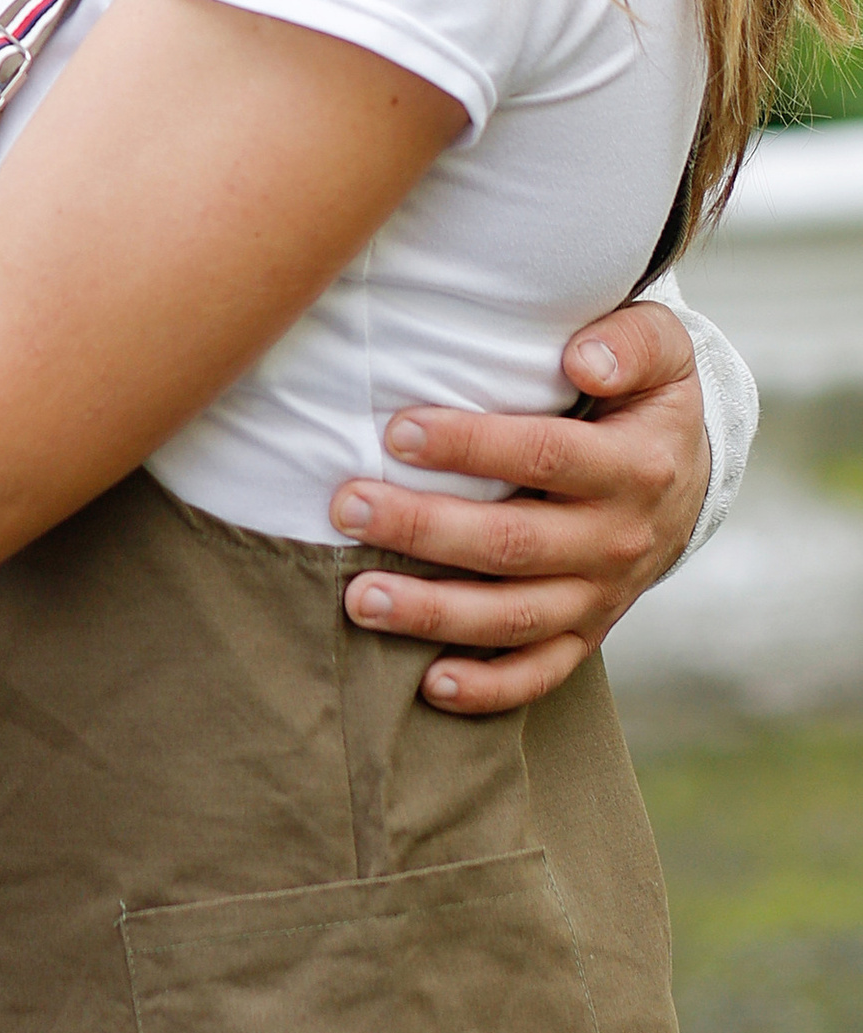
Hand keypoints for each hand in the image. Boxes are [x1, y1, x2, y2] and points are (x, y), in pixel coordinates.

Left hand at [331, 297, 709, 713]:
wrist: (687, 475)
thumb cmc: (644, 397)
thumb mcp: (663, 349)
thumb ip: (633, 343)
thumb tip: (583, 359)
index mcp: (635, 466)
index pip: (546, 456)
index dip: (471, 445)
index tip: (397, 431)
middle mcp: (618, 539)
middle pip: (513, 544)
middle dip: (424, 530)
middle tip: (346, 508)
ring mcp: (602, 595)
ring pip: (514, 618)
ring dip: (434, 614)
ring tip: (358, 599)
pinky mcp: (587, 632)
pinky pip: (540, 672)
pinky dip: (489, 689)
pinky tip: (430, 685)